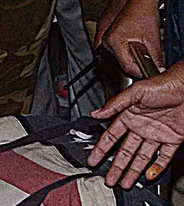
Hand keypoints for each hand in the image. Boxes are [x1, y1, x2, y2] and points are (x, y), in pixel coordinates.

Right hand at [90, 62, 183, 188]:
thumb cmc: (162, 84)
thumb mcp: (134, 92)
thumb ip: (115, 104)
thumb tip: (96, 113)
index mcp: (129, 115)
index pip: (112, 136)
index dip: (102, 148)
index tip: (94, 159)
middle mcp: (141, 127)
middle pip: (125, 151)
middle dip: (116, 166)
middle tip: (109, 179)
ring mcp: (156, 135)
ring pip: (142, 158)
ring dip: (133, 171)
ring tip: (125, 183)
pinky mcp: (173, 140)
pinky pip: (164, 157)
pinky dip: (157, 168)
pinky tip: (149, 175)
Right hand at [103, 0, 164, 77]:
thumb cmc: (143, 12)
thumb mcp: (153, 39)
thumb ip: (155, 59)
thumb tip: (159, 71)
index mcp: (113, 41)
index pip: (126, 67)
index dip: (140, 72)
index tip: (150, 73)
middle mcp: (106, 40)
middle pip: (121, 64)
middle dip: (136, 68)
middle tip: (148, 68)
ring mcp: (107, 37)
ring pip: (119, 58)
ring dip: (131, 61)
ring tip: (143, 58)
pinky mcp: (110, 35)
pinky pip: (117, 51)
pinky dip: (128, 54)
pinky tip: (137, 51)